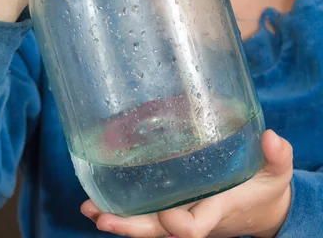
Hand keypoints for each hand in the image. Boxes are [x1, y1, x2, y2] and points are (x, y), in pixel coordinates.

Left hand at [81, 130, 292, 237]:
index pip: (195, 226)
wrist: (264, 211)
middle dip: (131, 227)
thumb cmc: (267, 189)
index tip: (166, 217)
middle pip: (159, 231)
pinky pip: (148, 217)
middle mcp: (195, 217)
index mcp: (218, 210)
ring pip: (148, 226)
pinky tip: (99, 202)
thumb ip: (278, 156)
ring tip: (89, 209)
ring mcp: (183, 215)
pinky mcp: (177, 209)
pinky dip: (124, 211)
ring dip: (119, 220)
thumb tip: (272, 138)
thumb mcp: (277, 172)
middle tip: (102, 218)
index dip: (179, 226)